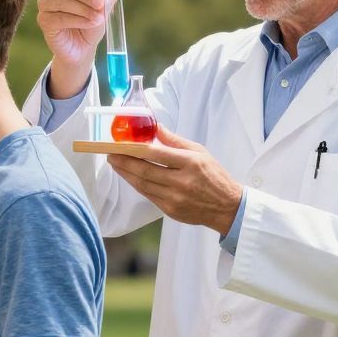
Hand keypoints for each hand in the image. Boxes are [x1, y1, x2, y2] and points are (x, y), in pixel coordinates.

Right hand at [36, 0, 115, 97]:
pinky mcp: (44, 20)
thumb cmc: (91, 21)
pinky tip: (89, 24)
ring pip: (61, 1)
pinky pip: (58, 18)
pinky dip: (77, 20)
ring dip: (83, 9)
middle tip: (101, 4)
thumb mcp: (104, 7)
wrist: (83, 47)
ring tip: (98, 18)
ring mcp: (45, 3)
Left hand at [107, 125, 242, 234]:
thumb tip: (155, 126)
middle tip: (110, 153)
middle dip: (124, 161)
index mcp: (190, 163)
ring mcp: (175, 198)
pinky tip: (129, 176)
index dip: (134, 149)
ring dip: (126, 173)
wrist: (227, 207)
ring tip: (115, 163)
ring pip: (143, 184)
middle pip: (145, 171)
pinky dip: (136, 184)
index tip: (120, 144)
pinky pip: (148, 195)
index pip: (157, 154)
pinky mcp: (171, 210)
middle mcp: (182, 182)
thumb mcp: (199, 152)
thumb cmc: (214, 175)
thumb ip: (174, 140)